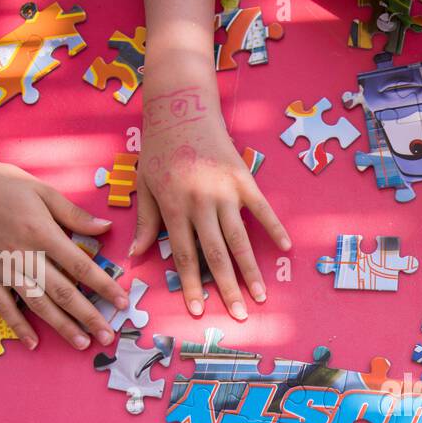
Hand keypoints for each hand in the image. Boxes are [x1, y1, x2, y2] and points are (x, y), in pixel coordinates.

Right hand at [0, 155, 126, 350]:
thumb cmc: (0, 183)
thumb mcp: (42, 190)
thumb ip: (74, 214)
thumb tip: (106, 228)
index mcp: (42, 232)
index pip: (80, 266)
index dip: (104, 286)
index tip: (122, 303)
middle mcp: (24, 254)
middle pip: (62, 291)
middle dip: (87, 316)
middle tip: (107, 336)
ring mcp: (3, 267)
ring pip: (36, 302)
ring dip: (60, 325)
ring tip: (81, 343)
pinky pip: (1, 304)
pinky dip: (16, 324)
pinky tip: (32, 343)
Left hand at [129, 66, 290, 319]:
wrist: (182, 105)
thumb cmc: (159, 147)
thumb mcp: (145, 184)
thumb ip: (145, 222)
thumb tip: (136, 257)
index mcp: (174, 206)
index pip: (184, 255)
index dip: (192, 285)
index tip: (199, 311)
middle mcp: (201, 202)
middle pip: (215, 254)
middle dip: (226, 288)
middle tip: (239, 317)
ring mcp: (225, 191)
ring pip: (239, 239)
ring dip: (251, 271)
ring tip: (261, 297)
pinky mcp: (244, 178)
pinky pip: (262, 209)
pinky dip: (274, 228)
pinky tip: (285, 249)